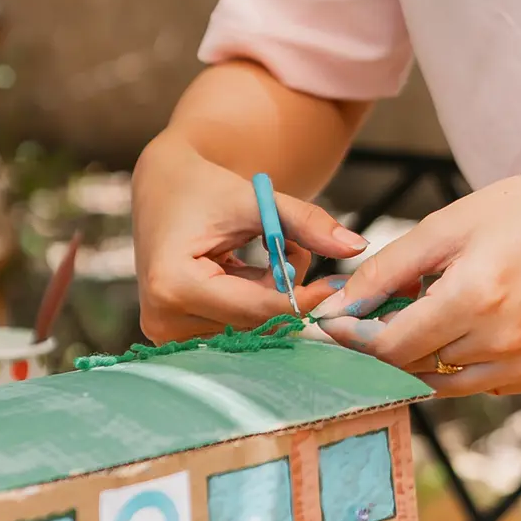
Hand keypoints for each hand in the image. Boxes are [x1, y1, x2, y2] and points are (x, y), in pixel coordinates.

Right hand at [132, 130, 366, 341]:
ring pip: (250, 326)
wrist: (163, 187)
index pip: (255, 307)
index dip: (302, 299)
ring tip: (269, 249)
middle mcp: (164, 317)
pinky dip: (256, 300)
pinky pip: (236, 326)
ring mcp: (167, 331)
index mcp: (174, 284)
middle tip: (304, 255)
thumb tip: (357, 247)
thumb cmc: (205, 188)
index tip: (337, 285)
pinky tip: (250, 268)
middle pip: (253, 322)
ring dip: (272, 296)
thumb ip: (305, 223)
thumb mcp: (256, 200)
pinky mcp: (176, 333)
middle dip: (287, 293)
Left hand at [317, 160, 520, 394]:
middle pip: (412, 366)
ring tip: (436, 307)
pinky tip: (477, 320)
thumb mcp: (449, 226)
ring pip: (443, 382)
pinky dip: (464, 359)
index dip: (353, 338)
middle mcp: (502, 343)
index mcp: (476, 298)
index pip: (390, 346)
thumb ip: (387, 271)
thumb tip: (335, 308)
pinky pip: (480, 382)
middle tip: (382, 306)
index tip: (331, 323)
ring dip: (425, 352)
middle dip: (386, 339)